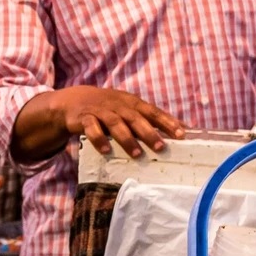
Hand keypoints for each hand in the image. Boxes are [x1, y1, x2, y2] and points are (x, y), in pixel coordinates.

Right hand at [55, 86, 183, 157]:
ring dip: (127, 139)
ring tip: (137, 154)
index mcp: (131, 103)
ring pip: (115, 123)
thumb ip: (149, 118)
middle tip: (161, 147)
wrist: (74, 100)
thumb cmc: (109, 108)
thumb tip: (181, 129)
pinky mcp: (84, 118)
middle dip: (148, 132)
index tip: (181, 134)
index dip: (166, 121)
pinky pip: (92, 128)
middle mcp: (117, 105)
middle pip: (135, 118)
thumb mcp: (128, 109)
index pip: (152, 111)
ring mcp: (100, 111)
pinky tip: (106, 151)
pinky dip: (99, 139)